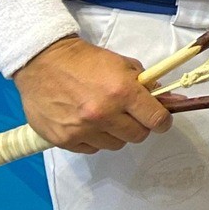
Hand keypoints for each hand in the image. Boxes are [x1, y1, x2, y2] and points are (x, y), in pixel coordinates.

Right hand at [13, 38, 171, 153]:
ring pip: (116, 145)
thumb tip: (165, 98)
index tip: (161, 120)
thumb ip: (144, 83)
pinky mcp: (64, 140)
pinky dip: (94, 139)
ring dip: (116, 134)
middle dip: (140, 126)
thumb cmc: (85, 61)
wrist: (43, 63)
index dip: (162, 121)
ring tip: (106, 118)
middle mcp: (103, 114)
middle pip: (138, 136)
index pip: (156, 119)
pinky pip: (92, 149)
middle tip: (132, 117)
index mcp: (122, 92)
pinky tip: (88, 124)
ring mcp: (82, 129)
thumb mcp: (122, 64)